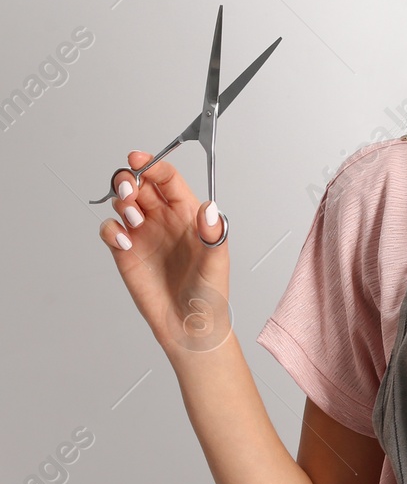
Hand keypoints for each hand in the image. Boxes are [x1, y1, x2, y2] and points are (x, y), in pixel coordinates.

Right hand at [98, 150, 232, 356]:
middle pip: (140, 184)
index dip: (153, 164)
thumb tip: (210, 208)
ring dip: (121, 202)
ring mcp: (143, 233)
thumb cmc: (209, 292)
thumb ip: (214, 234)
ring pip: (123, 203)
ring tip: (134, 220)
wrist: (189, 324)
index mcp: (187, 212)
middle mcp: (164, 218)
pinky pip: (110, 229)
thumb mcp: (218, 261)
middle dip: (129, 178)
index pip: (167, 179)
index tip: (138, 159)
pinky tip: (124, 242)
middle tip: (129, 188)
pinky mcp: (126, 252)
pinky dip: (111, 229)